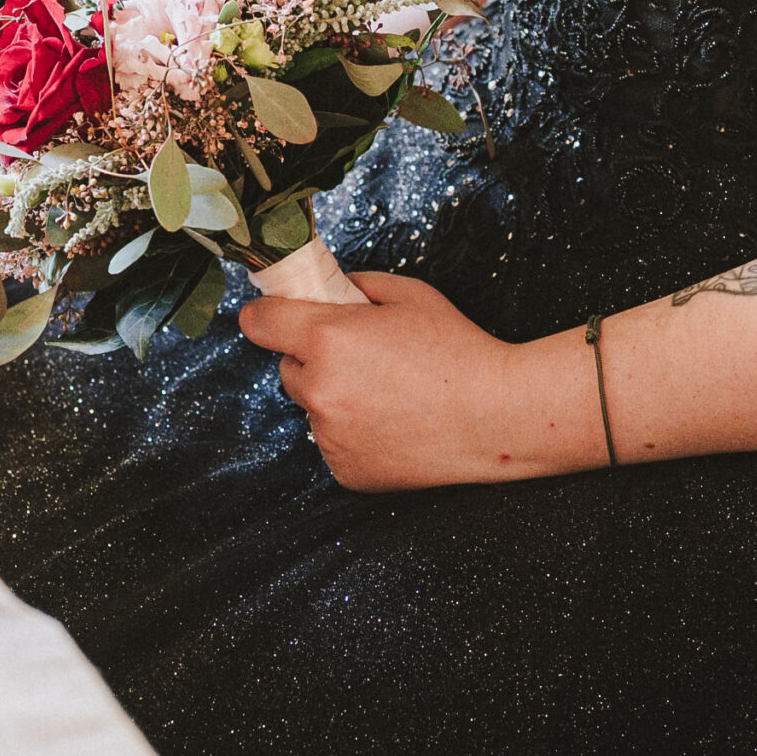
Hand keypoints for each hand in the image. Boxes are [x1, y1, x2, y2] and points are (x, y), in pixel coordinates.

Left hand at [240, 273, 602, 490]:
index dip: (265, 315)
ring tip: (389, 395)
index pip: (260, 322)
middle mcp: (319, 388)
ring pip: (312, 408)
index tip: (269, 316)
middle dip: (314, 359)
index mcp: (327, 337)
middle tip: (364, 358)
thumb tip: (330, 290)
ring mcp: (329, 435)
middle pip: (288, 367)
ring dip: (334, 398)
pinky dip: (353, 434)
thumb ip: (358, 285)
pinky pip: (333, 443)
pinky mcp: (345, 470)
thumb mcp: (410, 295)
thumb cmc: (459, 352)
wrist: (497, 417)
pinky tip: (394, 424)